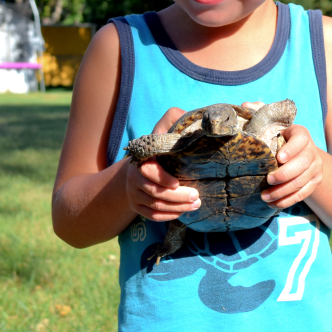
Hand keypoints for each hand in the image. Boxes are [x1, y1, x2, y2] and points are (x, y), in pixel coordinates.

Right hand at [125, 107, 199, 221]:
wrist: (138, 166)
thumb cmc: (158, 147)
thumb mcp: (163, 129)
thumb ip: (173, 118)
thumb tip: (188, 115)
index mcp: (141, 160)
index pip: (149, 172)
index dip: (162, 178)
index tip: (178, 182)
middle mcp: (134, 178)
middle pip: (155, 193)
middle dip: (177, 197)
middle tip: (197, 197)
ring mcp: (134, 194)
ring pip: (156, 206)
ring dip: (178, 208)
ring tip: (196, 204)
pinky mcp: (137, 207)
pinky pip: (153, 216)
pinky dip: (169, 216)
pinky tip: (183, 212)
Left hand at [260, 124, 323, 208]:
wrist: (300, 152)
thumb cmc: (281, 142)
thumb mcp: (276, 135)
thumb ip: (268, 139)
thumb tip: (253, 150)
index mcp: (302, 135)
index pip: (300, 140)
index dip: (291, 149)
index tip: (279, 158)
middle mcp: (313, 151)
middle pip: (302, 163)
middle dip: (284, 174)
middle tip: (268, 180)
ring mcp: (316, 167)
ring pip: (301, 181)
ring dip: (282, 191)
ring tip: (265, 196)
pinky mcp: (315, 182)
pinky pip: (302, 194)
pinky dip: (287, 201)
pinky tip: (274, 203)